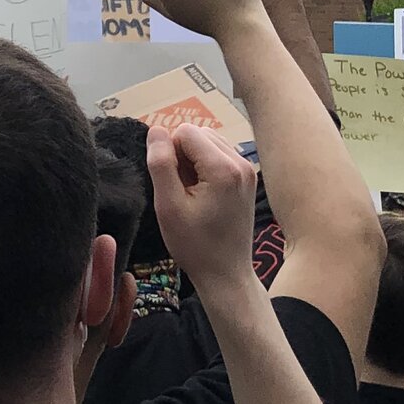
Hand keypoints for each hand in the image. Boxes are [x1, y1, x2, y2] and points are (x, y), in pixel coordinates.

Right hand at [145, 121, 257, 294]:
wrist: (226, 274)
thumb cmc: (194, 245)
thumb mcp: (168, 206)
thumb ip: (161, 164)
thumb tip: (156, 130)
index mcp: (223, 168)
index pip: (184, 131)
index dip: (170, 154)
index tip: (173, 186)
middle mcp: (241, 162)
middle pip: (198, 133)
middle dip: (183, 156)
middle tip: (182, 192)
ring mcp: (247, 169)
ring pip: (208, 142)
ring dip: (193, 161)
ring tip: (192, 194)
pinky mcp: (247, 177)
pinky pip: (218, 154)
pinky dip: (205, 167)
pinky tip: (203, 194)